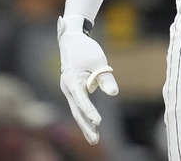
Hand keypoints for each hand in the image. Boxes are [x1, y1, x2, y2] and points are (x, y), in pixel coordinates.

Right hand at [57, 15, 117, 143]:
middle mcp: (67, 88)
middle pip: (76, 110)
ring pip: (76, 111)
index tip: (98, 121)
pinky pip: (78, 106)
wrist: (71, 41)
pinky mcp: (73, 91)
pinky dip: (84, 116)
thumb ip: (105, 77)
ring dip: (85, 124)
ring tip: (94, 139)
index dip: (89, 111)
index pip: (81, 99)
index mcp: (71, 80)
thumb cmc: (85, 49)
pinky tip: (91, 127)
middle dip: (85, 126)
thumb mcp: (98, 60)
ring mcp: (69, 90)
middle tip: (95, 140)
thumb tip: (113, 93)